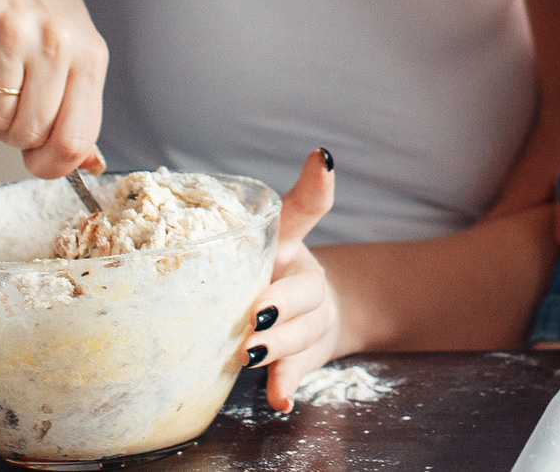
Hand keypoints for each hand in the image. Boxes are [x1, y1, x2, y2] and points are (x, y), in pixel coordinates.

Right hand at [0, 0, 107, 178]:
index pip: (74, 141)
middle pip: (26, 134)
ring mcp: (7, 27)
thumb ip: (80, 106)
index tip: (36, 157)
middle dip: (11, 127)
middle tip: (9, 90)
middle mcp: (53, 41)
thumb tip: (88, 164)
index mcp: (88, 55)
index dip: (50, 164)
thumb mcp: (76, 47)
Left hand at [246, 149, 342, 411]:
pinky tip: (279, 400)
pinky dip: (287, 386)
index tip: (321, 160)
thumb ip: (239, 220)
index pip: (305, 209)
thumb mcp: (260, 240)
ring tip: (251, 352)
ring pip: (301, 334)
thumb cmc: (268, 272)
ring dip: (279, 346)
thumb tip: (258, 180)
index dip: (316, 186)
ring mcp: (309, 321)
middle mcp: (304, 279)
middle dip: (281, 301)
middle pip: (304, 289)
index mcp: (287, 242)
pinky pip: (298, 372)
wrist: (313, 315)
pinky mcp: (305, 356)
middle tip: (256, 312)